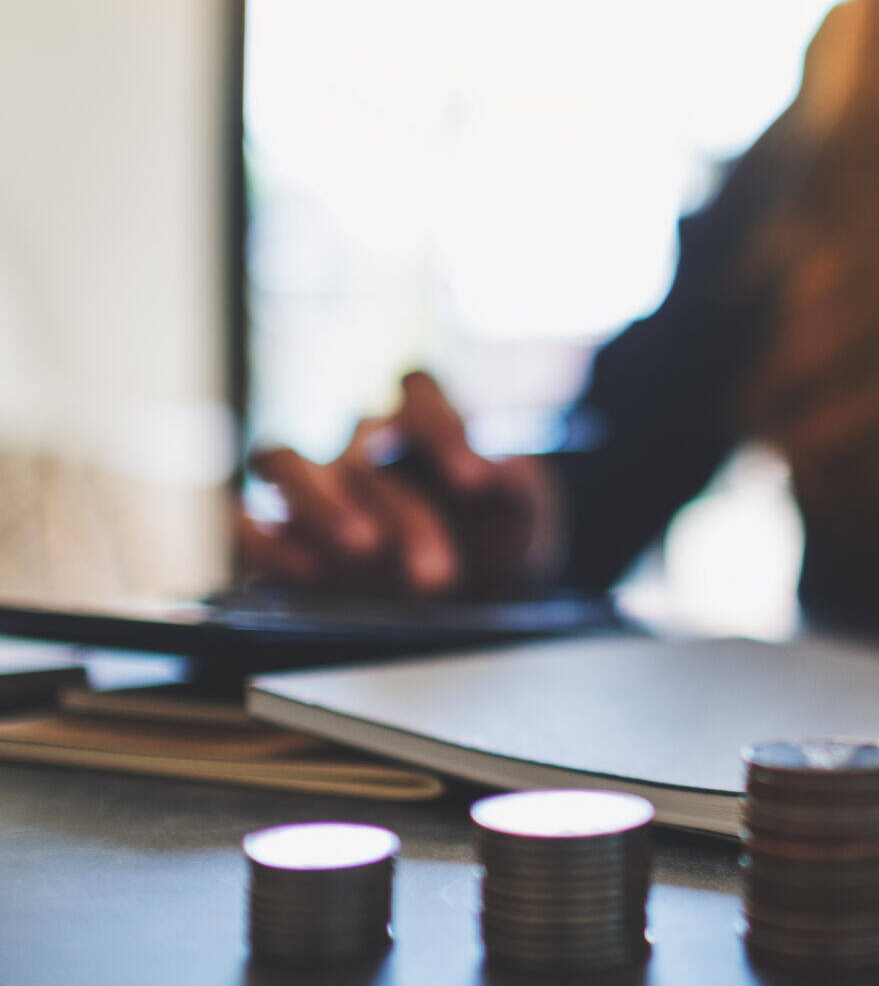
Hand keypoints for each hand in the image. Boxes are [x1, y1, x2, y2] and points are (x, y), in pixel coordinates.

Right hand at [235, 372, 562, 595]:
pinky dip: (267, 541)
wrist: (477, 595)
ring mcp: (315, 489)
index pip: (416, 389)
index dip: (442, 426)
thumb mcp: (525, 515)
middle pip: (365, 452)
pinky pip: (247, 522)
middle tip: (438, 576)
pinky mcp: (280, 536)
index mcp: (423, 423)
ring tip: (363, 550)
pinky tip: (308, 572)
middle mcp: (362, 446)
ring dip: (320, 504)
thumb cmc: (499, 537)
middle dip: (408, 517)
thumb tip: (501, 468)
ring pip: (281, 460)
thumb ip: (519, 487)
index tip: (475, 481)